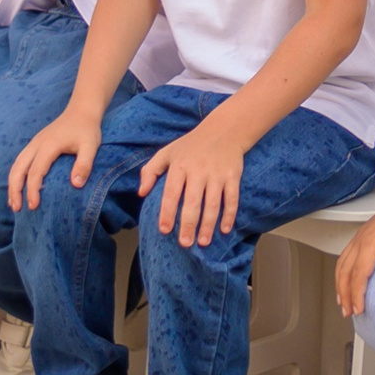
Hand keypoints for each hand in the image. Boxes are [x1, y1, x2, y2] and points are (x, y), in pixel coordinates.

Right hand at [9, 109, 102, 211]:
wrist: (81, 110)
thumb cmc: (87, 129)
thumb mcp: (91, 146)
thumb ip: (84, 164)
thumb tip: (76, 185)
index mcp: (49, 145)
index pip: (36, 171)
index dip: (33, 190)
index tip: (34, 206)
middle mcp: (36, 144)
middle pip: (18, 169)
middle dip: (15, 190)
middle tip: (18, 209)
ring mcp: (33, 143)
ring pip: (16, 166)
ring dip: (12, 185)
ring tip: (14, 204)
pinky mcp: (34, 145)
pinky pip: (20, 162)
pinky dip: (15, 176)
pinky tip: (18, 188)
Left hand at [137, 115, 247, 248]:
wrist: (224, 130)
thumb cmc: (191, 145)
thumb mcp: (167, 152)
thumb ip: (150, 171)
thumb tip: (141, 193)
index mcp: (180, 166)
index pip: (172, 193)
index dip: (168, 212)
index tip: (165, 230)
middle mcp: (199, 170)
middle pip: (193, 202)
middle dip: (189, 225)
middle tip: (185, 243)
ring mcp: (217, 174)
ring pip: (213, 204)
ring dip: (208, 225)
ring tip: (202, 242)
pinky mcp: (233, 176)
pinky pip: (232, 199)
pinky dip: (229, 215)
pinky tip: (224, 230)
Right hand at [337, 186, 374, 317]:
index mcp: (371, 241)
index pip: (359, 273)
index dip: (357, 293)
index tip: (359, 309)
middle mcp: (362, 239)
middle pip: (346, 271)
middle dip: (345, 293)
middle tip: (348, 312)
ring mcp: (361, 237)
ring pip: (342, 264)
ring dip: (340, 285)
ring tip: (343, 303)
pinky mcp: (364, 236)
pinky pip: (347, 257)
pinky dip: (343, 273)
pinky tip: (346, 280)